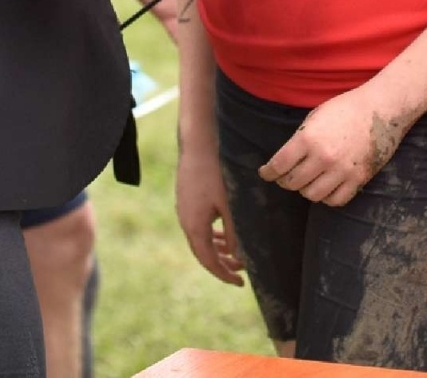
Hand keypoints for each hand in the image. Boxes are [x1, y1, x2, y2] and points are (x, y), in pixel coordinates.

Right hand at [176, 139, 244, 285]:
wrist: (197, 143)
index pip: (208, 261)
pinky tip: (224, 233)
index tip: (240, 283)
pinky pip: (199, 226)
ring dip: (218, 249)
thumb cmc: (215, 172)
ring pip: (202, 239)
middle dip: (223, 264)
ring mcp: (185, 210)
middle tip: (241, 272)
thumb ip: (234, 232)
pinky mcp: (188, 201)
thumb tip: (240, 257)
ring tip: (236, 254)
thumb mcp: (230, 204)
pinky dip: (212, 235)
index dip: (224, 274)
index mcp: (194, 226)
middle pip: (204, 252)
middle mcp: (185, 221)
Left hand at [259, 84, 410, 207]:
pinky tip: (325, 187)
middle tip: (285, 176)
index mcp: (308, 138)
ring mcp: (342, 170)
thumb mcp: (315, 117)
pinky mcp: (358, 179)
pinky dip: (326, 197)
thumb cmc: (345, 108)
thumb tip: (285, 160)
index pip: (279, 165)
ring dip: (305, 189)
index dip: (268, 172)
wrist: (381, 109)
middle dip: (284, 180)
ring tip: (306, 181)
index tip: (265, 173)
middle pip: (292, 183)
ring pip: (312, 195)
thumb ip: (299, 139)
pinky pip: (335, 200)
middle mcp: (323, 157)